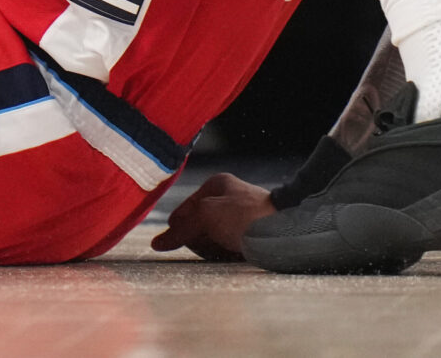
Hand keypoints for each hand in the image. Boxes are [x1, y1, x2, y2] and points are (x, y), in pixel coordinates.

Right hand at [148, 172, 275, 260]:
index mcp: (216, 185)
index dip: (180, 228)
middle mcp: (228, 198)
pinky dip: (227, 254)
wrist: (284, 231)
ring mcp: (240, 217)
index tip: (181, 240)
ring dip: (213, 249)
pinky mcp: (250, 235)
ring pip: (212, 239)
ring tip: (225, 250)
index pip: (184, 210)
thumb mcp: (206, 216)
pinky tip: (234, 255)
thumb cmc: (244, 216)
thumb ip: (181, 228)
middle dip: (200, 240)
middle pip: (198, 226)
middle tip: (211, 245)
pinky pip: (229, 248)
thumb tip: (156, 243)